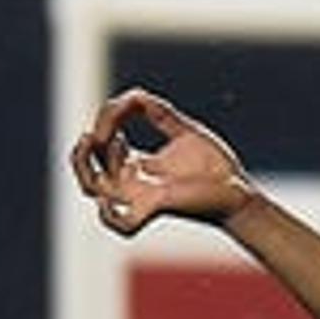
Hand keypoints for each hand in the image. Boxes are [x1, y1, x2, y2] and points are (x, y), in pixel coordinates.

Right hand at [69, 88, 257, 234]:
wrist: (239, 191)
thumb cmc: (213, 167)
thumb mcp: (184, 131)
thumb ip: (160, 113)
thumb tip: (134, 95)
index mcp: (136, 166)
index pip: (102, 149)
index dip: (104, 125)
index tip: (124, 106)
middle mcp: (132, 183)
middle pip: (87, 173)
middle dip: (81, 153)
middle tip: (91, 134)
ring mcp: (141, 197)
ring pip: (94, 191)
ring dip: (86, 168)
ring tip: (97, 142)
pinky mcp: (157, 207)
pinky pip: (123, 223)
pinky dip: (109, 215)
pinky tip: (107, 199)